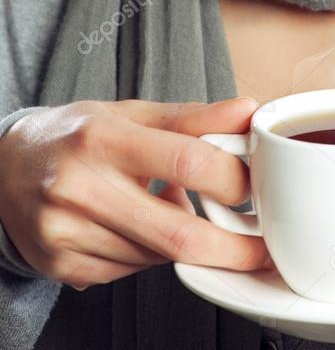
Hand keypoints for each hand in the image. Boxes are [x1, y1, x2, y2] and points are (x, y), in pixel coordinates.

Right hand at [0, 97, 274, 291]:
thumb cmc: (78, 134)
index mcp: (102, 137)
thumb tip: (248, 110)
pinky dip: (150, 254)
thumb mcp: (131, 113)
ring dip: (183, 243)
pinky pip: (129, 271)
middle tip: (262, 249)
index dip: (231, 178)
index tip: (255, 187)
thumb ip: (193, 117)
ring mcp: (66, 232)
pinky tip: (137, 225)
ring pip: (156, 256)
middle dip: (231, 249)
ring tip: (170, 209)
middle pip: (176, 232)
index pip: (185, 161)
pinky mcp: (60, 265)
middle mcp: (79, 187)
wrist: (6, 167)